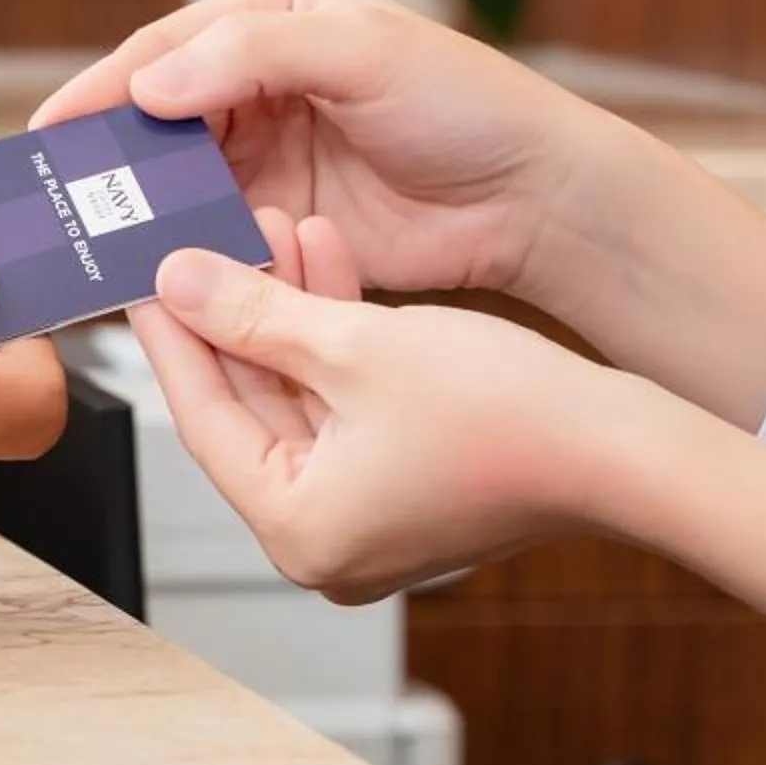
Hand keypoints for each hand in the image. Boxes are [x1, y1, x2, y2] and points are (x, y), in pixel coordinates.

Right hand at [32, 0, 611, 302]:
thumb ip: (251, 53)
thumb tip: (152, 83)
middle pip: (158, 119)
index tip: (55, 129)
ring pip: (178, 182)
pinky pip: (213, 236)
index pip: (166, 48)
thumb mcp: (361, 52)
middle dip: (111, 154)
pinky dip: (182, 252)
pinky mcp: (283, 226)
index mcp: (272, 19)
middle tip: (57, 194)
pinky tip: (150, 270)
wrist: (532, 199)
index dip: (105, 87)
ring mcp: (269, 159)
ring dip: (139, 209)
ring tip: (89, 237)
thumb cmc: (467, 105)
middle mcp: (259, 85)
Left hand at [130, 210, 649, 601]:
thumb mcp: (357, 346)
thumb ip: (255, 314)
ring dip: (291, 312)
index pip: (202, 417)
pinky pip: (349, 407)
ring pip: (302, 398)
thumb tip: (178, 284)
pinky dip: (339, 341)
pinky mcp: (410, 489)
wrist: (623, 447)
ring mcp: (370, 520)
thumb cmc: (506, 413)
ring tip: (276, 223)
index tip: (142, 272)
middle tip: (204, 235)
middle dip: (236, 310)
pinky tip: (329, 261)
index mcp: (297, 530)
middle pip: (250, 407)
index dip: (170, 333)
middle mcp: (325, 541)